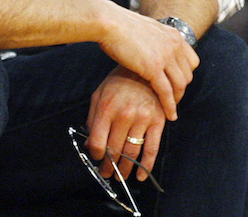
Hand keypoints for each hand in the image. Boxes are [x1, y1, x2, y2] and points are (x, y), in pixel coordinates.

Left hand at [86, 66, 166, 182]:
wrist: (144, 69)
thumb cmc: (118, 82)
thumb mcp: (99, 95)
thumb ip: (92, 119)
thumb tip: (89, 144)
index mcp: (106, 108)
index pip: (98, 140)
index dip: (95, 154)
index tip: (95, 159)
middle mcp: (124, 115)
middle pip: (115, 149)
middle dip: (109, 165)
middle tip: (106, 174)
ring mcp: (142, 119)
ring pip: (132, 152)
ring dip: (125, 169)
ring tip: (120, 177)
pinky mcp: (158, 122)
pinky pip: (152, 149)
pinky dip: (146, 166)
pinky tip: (140, 176)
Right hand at [98, 6, 198, 120]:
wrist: (108, 22)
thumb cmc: (117, 24)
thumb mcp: (145, 29)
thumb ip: (154, 40)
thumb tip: (151, 46)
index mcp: (173, 35)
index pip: (191, 61)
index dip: (185, 74)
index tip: (176, 83)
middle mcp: (174, 45)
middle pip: (187, 74)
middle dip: (181, 89)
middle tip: (172, 98)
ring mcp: (165, 57)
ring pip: (180, 85)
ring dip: (176, 99)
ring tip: (170, 109)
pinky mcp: (153, 68)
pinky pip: (167, 92)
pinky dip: (169, 105)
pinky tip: (169, 115)